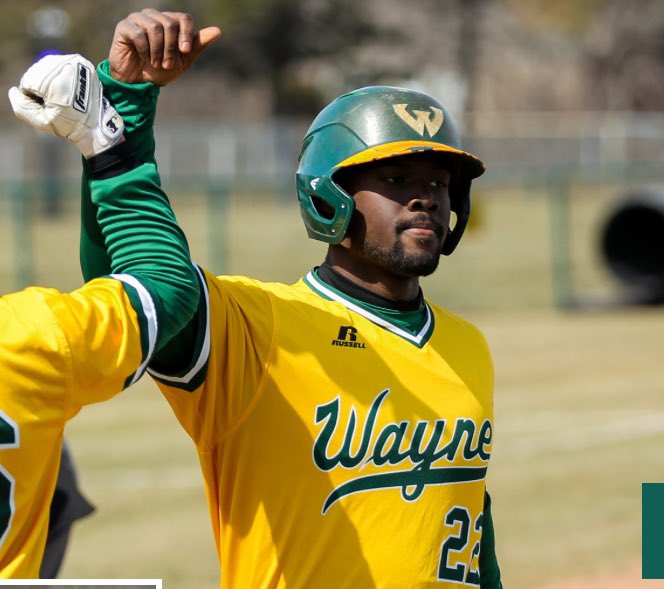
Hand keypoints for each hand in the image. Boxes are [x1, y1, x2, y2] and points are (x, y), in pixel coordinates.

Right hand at [8, 54, 123, 157]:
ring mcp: (75, 62)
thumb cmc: (69, 125)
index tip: (51, 107)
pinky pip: (58, 65)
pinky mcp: (81, 61)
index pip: (27, 82)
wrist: (97, 125)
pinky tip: (68, 88)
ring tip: (64, 95)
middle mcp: (66, 66)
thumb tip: (15, 90)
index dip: (34, 97)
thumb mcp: (42, 121)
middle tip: (59, 102)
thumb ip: (21, 106)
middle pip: (36, 72)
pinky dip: (59, 75)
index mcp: (56, 81)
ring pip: (46, 67)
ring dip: (50, 80)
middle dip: (42, 87)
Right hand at [109, 9, 220, 84]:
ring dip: (158, 50)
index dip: (186, 34)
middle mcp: (154, 16)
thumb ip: (197, 45)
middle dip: (171, 48)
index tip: (185, 51)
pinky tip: (143, 57)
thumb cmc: (161, 69)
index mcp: (169, 21)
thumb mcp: (183, 60)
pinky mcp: (124, 26)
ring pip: (155, 27)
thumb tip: (217, 30)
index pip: (184, 18)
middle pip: (170, 23)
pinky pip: (139, 34)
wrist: (138, 82)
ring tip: (156, 63)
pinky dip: (144, 50)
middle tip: (167, 65)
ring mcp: (138, 19)